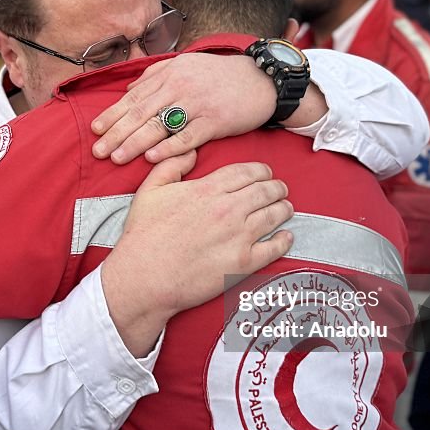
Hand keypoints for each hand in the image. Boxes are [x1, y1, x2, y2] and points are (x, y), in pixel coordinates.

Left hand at [91, 52, 275, 164]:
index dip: (113, 114)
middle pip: (142, 113)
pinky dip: (169, 148)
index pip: (134, 97)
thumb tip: (128, 90)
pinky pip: (187, 137)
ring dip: (135, 143)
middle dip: (116, 133)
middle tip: (98, 150)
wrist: (261, 80)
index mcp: (170, 74)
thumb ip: (155, 76)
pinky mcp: (215, 121)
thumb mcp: (186, 65)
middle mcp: (180, 87)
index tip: (95, 129)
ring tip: (117, 158)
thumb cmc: (220, 76)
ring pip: (160, 126)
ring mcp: (198, 104)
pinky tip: (151, 157)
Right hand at [100, 151, 293, 355]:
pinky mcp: (243, 263)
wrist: (144, 277)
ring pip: (275, 214)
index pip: (247, 172)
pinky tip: (285, 237)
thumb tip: (192, 152)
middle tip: (279, 190)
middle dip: (277, 187)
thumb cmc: (143, 236)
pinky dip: (284, 240)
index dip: (261, 171)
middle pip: (266, 190)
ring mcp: (238, 236)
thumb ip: (171, 165)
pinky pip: (275, 247)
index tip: (265, 174)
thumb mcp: (149, 191)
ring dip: (284, 209)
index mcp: (207, 189)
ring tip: (285, 209)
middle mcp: (227, 209)